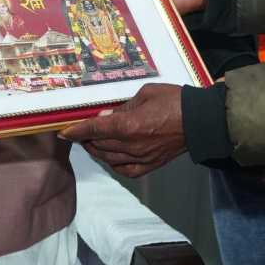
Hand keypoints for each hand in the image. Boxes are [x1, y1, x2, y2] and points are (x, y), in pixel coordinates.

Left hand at [60, 82, 184, 177]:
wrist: (200, 120)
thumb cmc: (175, 101)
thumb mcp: (145, 94)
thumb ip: (123, 107)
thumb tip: (107, 116)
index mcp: (130, 125)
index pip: (95, 130)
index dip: (76, 130)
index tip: (64, 131)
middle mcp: (132, 145)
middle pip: (99, 145)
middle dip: (86, 138)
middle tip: (81, 131)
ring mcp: (141, 158)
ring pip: (109, 158)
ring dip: (97, 150)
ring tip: (93, 142)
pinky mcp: (150, 165)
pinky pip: (125, 170)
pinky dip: (114, 164)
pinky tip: (111, 157)